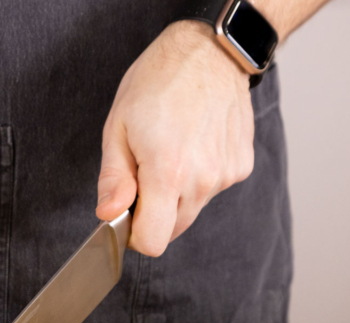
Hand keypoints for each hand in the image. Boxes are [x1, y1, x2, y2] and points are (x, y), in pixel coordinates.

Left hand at [95, 21, 255, 255]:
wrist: (209, 52)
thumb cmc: (158, 82)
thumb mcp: (118, 127)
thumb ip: (114, 179)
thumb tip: (108, 215)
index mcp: (168, 172)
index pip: (153, 242)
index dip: (134, 234)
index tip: (127, 213)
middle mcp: (202, 179)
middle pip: (172, 230)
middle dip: (153, 214)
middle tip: (145, 172)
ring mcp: (225, 174)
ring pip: (192, 210)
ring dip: (177, 195)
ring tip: (171, 150)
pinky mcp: (241, 166)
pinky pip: (212, 190)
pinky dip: (199, 178)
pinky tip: (193, 145)